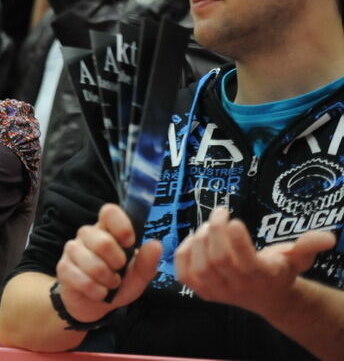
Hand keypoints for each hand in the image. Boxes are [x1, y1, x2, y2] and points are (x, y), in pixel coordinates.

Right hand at [56, 204, 162, 324]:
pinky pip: (83, 280)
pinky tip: (98, 292)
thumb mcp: (138, 275)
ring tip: (109, 284)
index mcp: (107, 229)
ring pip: (93, 265)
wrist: (95, 305)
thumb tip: (155, 244)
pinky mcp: (63, 268)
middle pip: (103, 242)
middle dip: (117, 265)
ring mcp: (72, 249)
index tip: (129, 243)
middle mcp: (87, 234)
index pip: (109, 211)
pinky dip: (97, 292)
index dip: (121, 226)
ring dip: (108, 281)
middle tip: (118, 272)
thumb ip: (147, 261)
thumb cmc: (117, 283)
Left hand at [174, 207, 334, 317]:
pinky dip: (182, 254)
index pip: (245, 261)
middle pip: (218, 259)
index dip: (236, 240)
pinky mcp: (202, 292)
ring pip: (200, 266)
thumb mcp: (297, 257)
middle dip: (215, 231)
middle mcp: (239, 287)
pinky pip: (184, 274)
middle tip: (219, 213)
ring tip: (207, 226)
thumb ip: (308, 245)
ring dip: (199, 240)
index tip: (233, 219)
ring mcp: (218, 292)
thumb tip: (329, 237)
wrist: (269, 298)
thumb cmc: (280, 269)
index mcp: (262, 276)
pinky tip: (192, 239)